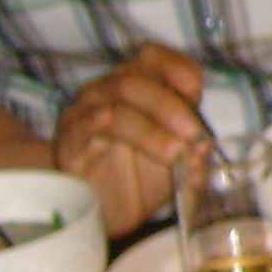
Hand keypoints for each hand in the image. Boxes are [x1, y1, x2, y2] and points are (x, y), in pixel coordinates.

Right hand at [52, 43, 208, 234]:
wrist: (105, 213)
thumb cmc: (143, 179)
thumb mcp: (178, 162)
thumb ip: (193, 151)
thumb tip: (203, 147)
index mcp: (140, 86)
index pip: (154, 58)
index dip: (177, 68)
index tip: (196, 91)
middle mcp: (110, 91)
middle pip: (135, 77)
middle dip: (168, 104)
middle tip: (192, 135)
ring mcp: (85, 112)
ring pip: (114, 100)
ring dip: (148, 127)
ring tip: (173, 152)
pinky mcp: (68, 140)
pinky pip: (80, 122)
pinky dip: (95, 119)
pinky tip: (106, 122)